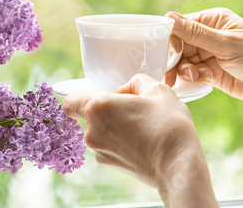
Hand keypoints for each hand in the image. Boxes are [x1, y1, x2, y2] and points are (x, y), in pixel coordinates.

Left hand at [63, 74, 217, 207]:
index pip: (69, 101)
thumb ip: (137, 82)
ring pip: (98, 131)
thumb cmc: (169, 127)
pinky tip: (140, 142)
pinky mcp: (109, 163)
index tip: (98, 97)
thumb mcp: (158, 91)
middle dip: (105, 111)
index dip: (80, 97)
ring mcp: (98, 149)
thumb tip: (126, 90)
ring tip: (140, 128)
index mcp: (98, 107)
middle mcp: (92, 129)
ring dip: (112, 127)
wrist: (179, 167)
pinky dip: (118, 142)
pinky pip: (107, 146)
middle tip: (130, 111)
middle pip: (87, 115)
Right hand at [165, 8, 242, 98]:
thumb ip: (194, 33)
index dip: (171, 39)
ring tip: (193, 77)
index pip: (181, 26)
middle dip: (175, 59)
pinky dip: (192, 78)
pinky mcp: (211, 73)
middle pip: (178, 46)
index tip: (169, 53)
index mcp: (212, 21)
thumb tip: (168, 17)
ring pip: (183, 62)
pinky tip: (202, 80)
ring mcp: (209, 55)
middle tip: (169, 73)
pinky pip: (191, 74)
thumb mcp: (225, 44)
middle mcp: (208, 36)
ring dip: (184, 71)